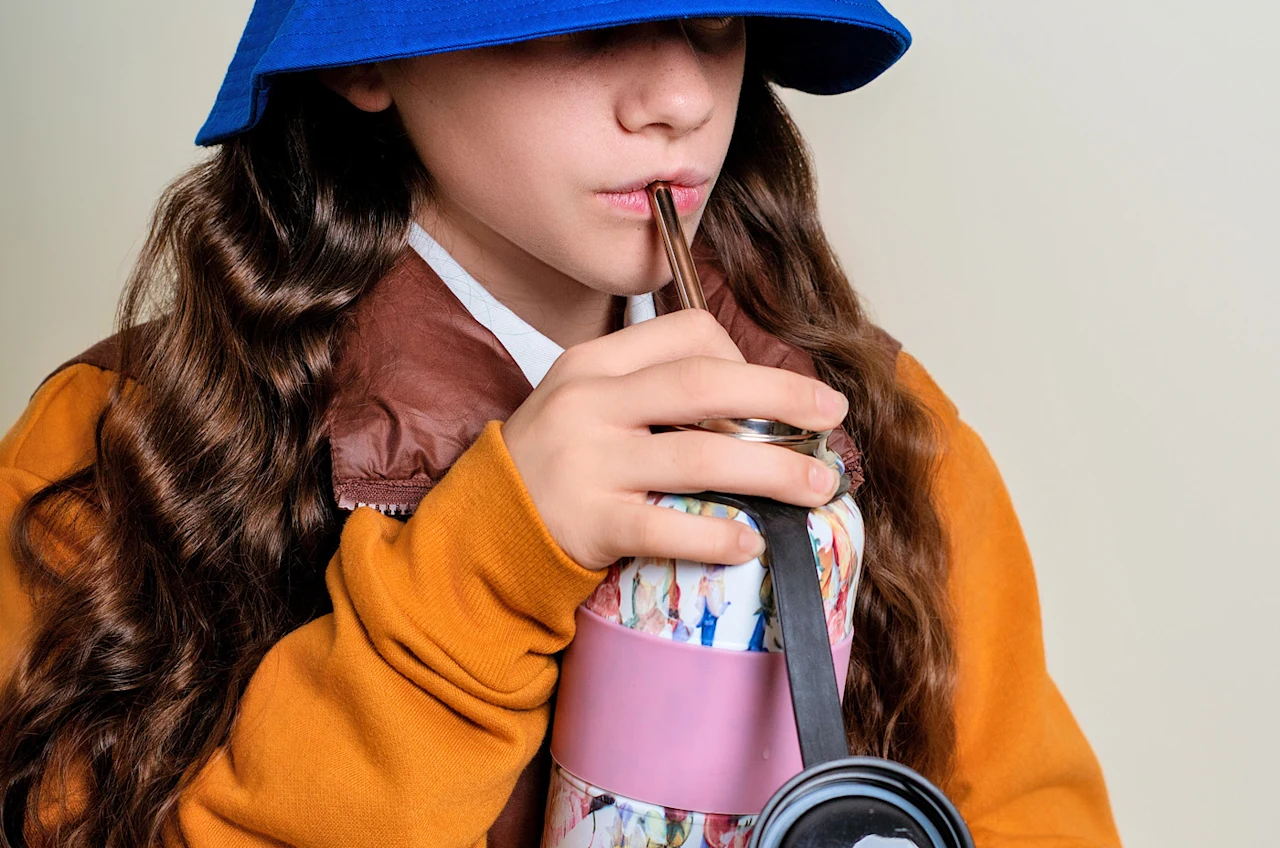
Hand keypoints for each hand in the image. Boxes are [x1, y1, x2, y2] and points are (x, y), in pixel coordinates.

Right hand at [501, 309, 849, 570]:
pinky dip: (718, 535)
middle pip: (705, 384)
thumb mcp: (589, 403)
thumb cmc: (554, 463)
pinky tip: (754, 540)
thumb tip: (756, 399)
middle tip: (831, 416)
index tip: (776, 394)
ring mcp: (588, 462)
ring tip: (817, 487)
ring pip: (700, 456)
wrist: (482, 528)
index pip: (687, 334)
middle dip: (783, 397)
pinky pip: (667, 526)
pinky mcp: (589, 522)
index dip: (745, 358)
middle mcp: (590, 403)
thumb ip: (654, 391)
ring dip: (773, 471)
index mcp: (595, 363)